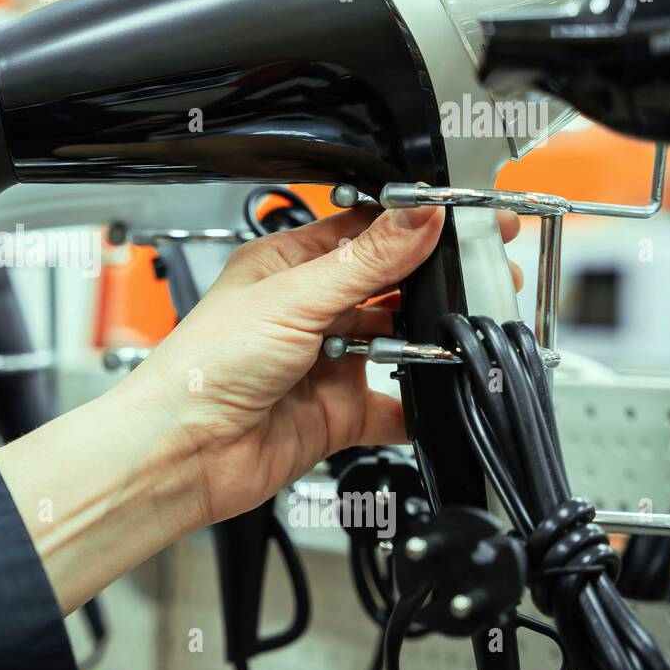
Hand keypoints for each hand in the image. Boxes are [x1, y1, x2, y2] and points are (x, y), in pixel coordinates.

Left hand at [0, 203, 521, 613]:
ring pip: (398, 343)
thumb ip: (366, 261)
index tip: (463, 217)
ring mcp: (325, 363)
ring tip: (463, 330)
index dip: (414, 223)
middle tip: (485, 273)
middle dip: (432, 282)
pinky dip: (419, 405)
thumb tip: (420, 216)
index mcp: (288, 266)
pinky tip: (441, 394)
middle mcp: (308, 311)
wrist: (184, 453)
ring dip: (428, 340)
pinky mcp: (337, 414)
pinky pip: (394, 408)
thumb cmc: (204, 366)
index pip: (364, 231)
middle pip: (388, 285)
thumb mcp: (294, 298)